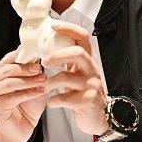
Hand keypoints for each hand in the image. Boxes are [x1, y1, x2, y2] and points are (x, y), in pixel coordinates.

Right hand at [0, 50, 46, 141]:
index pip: (8, 59)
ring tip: (43, 80)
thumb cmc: (27, 105)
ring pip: (10, 82)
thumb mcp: (33, 84)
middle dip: (26, 68)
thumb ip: (33, 71)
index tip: (38, 55)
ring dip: (28, 81)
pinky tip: (39, 92)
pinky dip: (28, 93)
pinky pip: (13, 96)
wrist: (23, 128)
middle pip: (8, 70)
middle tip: (40, 69)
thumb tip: (39, 55)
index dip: (23, 56)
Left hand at [44, 20, 109, 136]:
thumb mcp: (77, 71)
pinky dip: (54, 100)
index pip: (82, 37)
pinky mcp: (88, 101)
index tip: (53, 25)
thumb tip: (43, 44)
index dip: (69, 28)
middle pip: (77, 53)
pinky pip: (65, 98)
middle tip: (44, 62)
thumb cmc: (82, 91)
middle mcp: (92, 69)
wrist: (98, 116)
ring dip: (50, 83)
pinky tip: (52, 102)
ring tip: (45, 88)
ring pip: (67, 77)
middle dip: (57, 55)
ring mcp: (91, 85)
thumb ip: (66, 58)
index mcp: (87, 59)